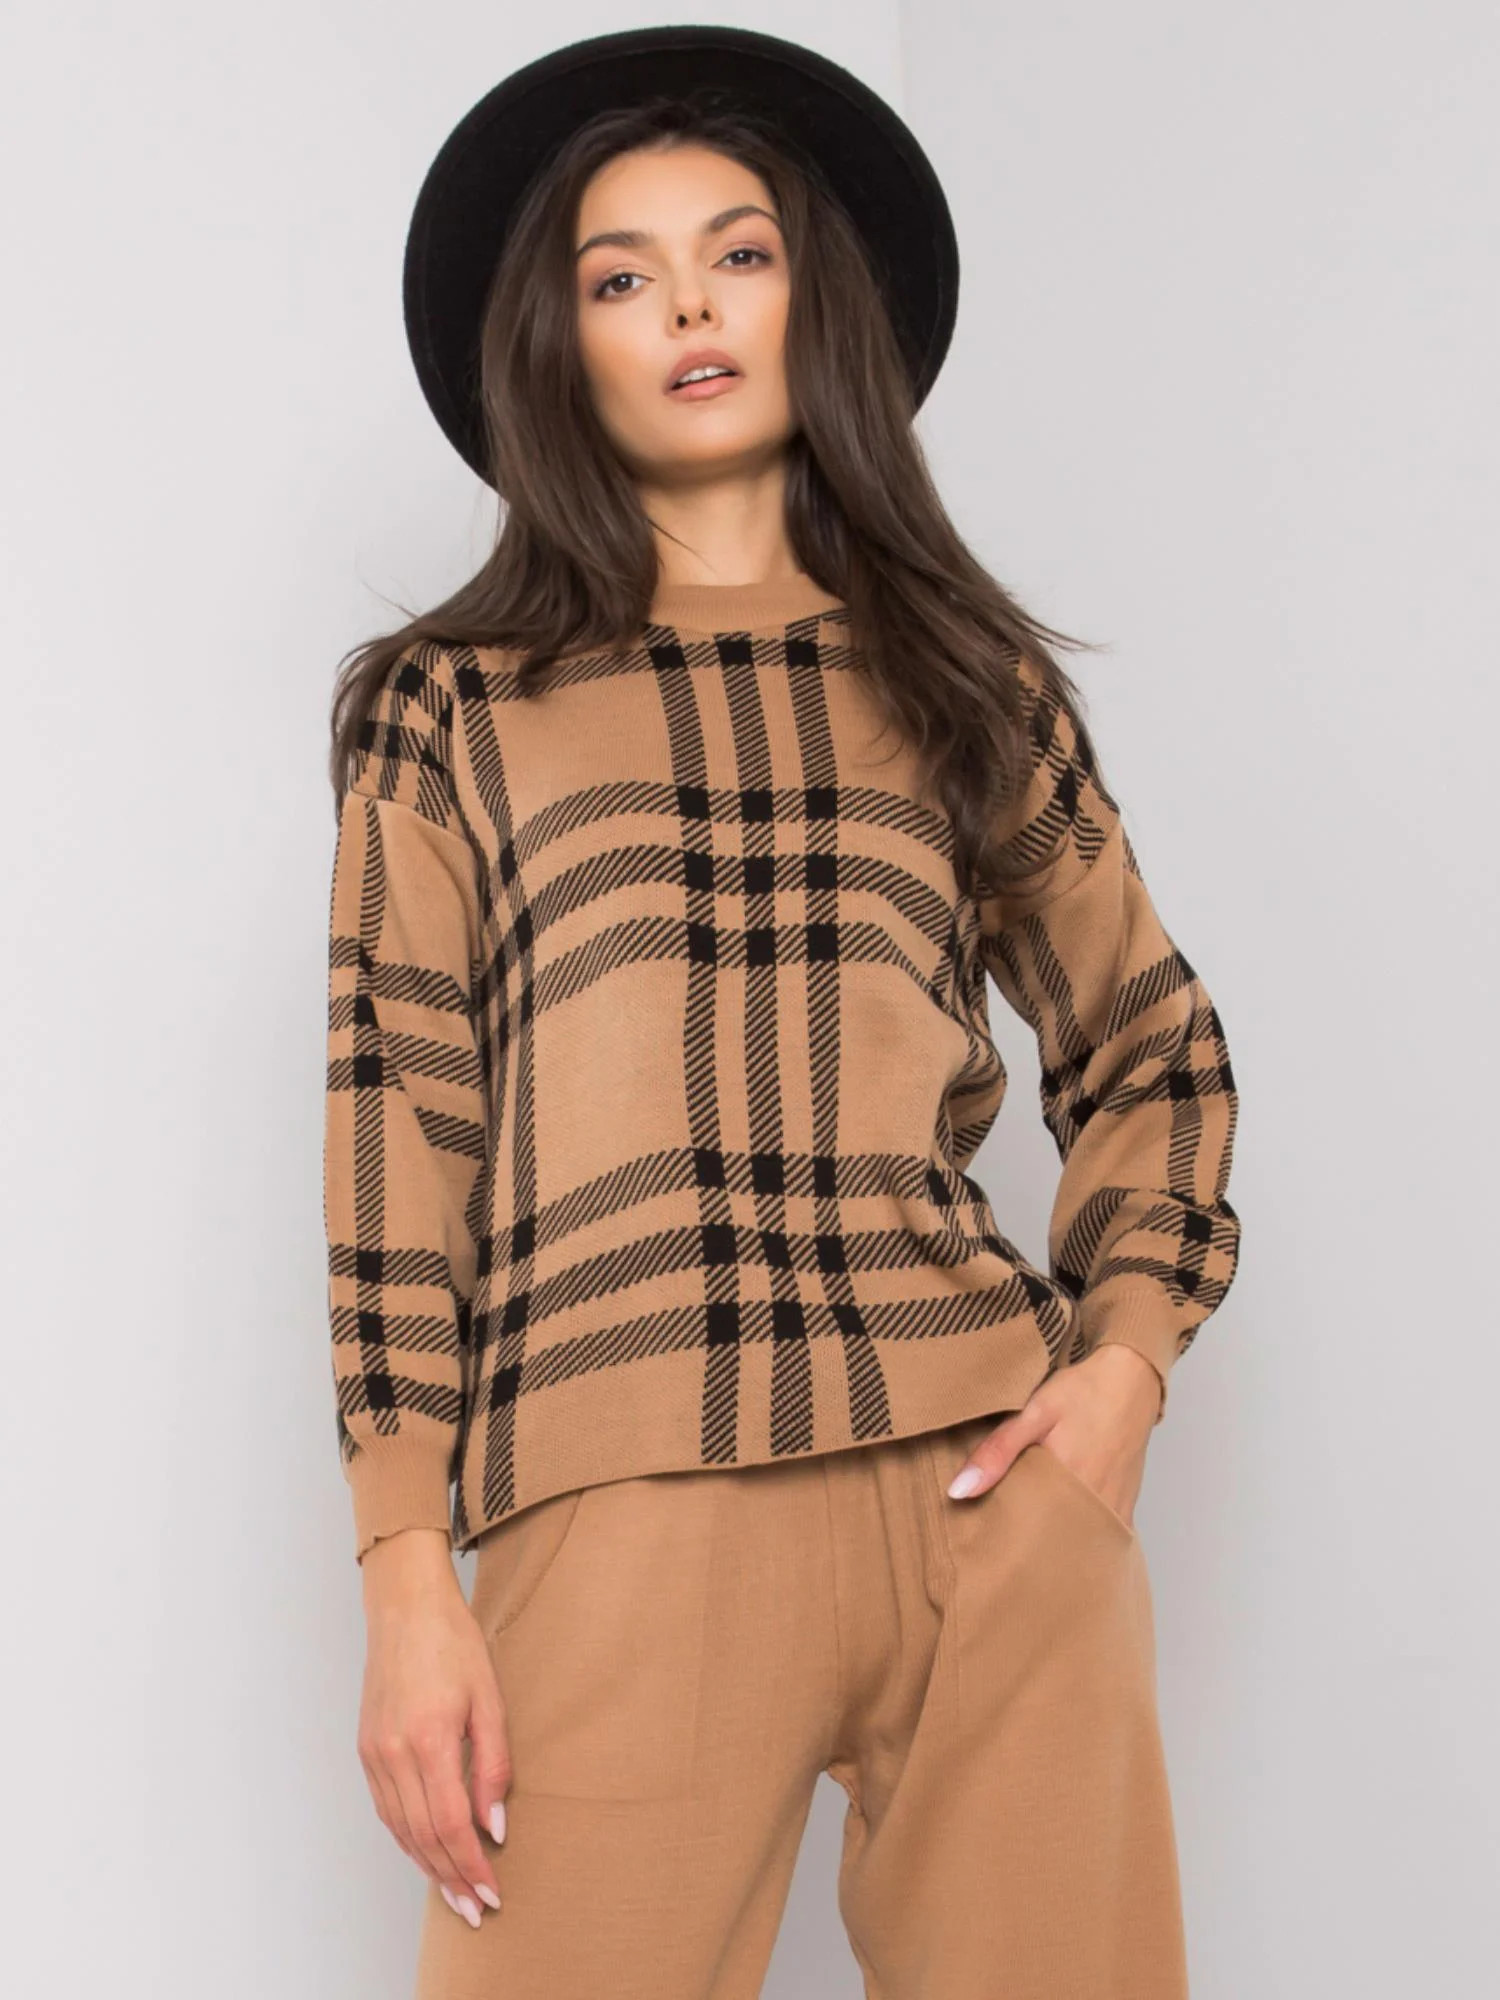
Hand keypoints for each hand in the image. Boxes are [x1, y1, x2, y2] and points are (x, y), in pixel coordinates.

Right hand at [356, 1527, 509, 1927]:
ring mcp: (374, 1752)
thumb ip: (494, 1763)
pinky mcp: (366, 1749)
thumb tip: (495, 1824)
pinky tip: (427, 1852)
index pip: (451, 1823)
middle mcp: (394, 1752)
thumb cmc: (453, 1643)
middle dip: (452, 1878)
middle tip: (476, 1909)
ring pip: (400, 1829)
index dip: (472, 1864)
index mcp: (429, 1738)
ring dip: (428, 1866)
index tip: (492, 1891)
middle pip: (423, 1836)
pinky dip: (407, 1838)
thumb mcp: (490, 1697)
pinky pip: (386, 1809)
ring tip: (455, 1893)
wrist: (405, 1607)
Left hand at [945, 1343, 1162, 1527]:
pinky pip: (1100, 1533)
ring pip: (1076, 1538)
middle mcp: (1092, 1504)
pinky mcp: (1125, 1505)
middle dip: (1028, 1542)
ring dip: (1055, 1539)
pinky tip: (1063, 1524)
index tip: (984, 1534)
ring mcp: (1112, 1508)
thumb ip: (998, 1451)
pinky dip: (1080, 1532)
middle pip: (1052, 1538)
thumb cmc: (1083, 1392)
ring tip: (1030, 1535)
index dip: (1003, 1533)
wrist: (1132, 1378)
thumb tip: (959, 1491)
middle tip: (1003, 1537)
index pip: (1025, 1529)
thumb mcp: (1034, 1413)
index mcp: (1065, 1484)